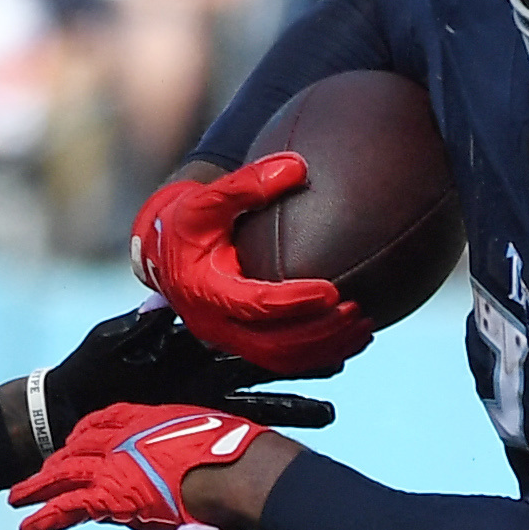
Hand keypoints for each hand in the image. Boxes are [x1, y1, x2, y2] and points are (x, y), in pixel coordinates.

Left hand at [8, 403, 270, 529]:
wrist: (239, 472)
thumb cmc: (242, 460)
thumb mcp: (216, 444)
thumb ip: (194, 460)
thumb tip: (195, 501)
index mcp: (150, 421)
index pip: (106, 423)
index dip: (87, 437)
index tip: (75, 446)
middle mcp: (128, 438)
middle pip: (79, 449)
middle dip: (56, 464)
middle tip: (36, 476)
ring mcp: (117, 464)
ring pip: (66, 475)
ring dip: (39, 488)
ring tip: (16, 500)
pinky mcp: (114, 494)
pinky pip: (70, 507)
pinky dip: (47, 519)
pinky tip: (28, 529)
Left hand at [38, 302, 338, 440]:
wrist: (73, 405)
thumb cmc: (91, 366)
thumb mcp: (112, 340)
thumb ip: (138, 327)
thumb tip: (162, 310)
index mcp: (193, 342)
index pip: (244, 329)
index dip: (279, 324)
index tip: (316, 316)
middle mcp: (208, 370)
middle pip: (266, 364)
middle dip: (304, 363)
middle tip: (347, 359)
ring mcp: (206, 401)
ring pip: (260, 402)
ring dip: (295, 407)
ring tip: (331, 414)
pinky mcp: (196, 427)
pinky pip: (235, 432)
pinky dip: (262, 437)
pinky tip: (287, 449)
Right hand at [131, 157, 372, 381]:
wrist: (164, 254)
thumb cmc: (186, 223)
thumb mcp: (207, 199)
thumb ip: (247, 184)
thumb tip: (296, 167)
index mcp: (206, 290)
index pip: (255, 305)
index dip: (294, 302)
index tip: (332, 290)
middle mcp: (215, 325)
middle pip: (274, 345)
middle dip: (319, 332)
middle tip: (355, 311)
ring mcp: (229, 341)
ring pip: (282, 360)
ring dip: (326, 348)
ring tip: (364, 328)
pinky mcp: (242, 346)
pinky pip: (284, 363)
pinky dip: (320, 356)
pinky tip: (352, 341)